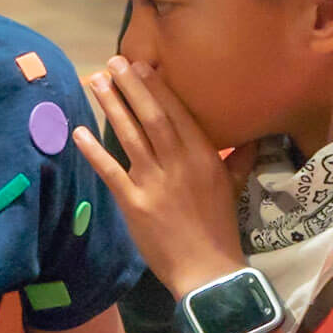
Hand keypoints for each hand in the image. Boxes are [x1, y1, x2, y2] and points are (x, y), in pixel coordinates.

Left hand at [72, 56, 254, 299]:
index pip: (177, 112)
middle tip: (113, 63)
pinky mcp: (134, 204)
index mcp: (204, 156)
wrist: (207, 269)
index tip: (141, 65)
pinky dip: (94, 150)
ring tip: (96, 82)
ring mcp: (155, 183)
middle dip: (131, 87)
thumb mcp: (233, 188)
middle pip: (152, 116)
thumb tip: (253, 139)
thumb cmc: (219, 228)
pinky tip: (79, 132)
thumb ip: (239, 159)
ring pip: (131, 135)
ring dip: (112, 106)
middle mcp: (179, 163)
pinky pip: (110, 171)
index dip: (156, 88)